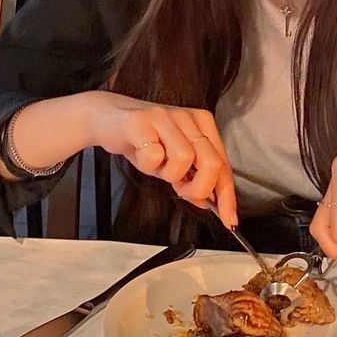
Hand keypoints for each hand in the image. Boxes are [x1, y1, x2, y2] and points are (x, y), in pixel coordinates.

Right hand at [88, 93, 237, 227]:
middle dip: (199, 189)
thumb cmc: (143, 141)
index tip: (228, 219)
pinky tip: (142, 156)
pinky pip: (154, 155)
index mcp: (202, 124)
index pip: (223, 163)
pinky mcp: (142, 121)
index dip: (227, 195)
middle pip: (211, 162)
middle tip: (182, 191)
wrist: (107, 119)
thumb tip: (209, 202)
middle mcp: (188, 117)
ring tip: (158, 167)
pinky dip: (148, 165)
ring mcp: (165, 116)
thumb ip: (193, 177)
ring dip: (169, 174)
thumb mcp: (172, 161)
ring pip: (184, 159)